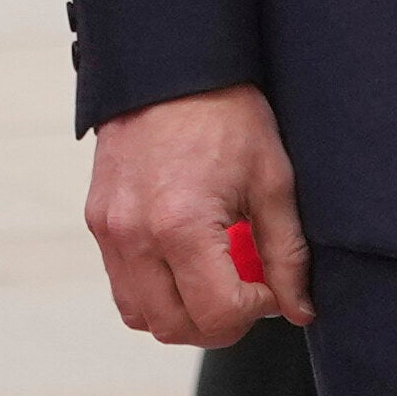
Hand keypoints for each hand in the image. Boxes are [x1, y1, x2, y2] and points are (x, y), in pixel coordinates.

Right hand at [85, 85, 307, 345]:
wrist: (169, 67)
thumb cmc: (226, 116)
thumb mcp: (272, 182)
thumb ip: (287, 254)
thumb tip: (299, 310)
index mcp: (181, 225)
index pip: (216, 315)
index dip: (254, 313)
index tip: (270, 289)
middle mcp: (134, 235)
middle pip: (174, 328)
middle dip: (219, 324)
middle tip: (247, 295)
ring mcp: (108, 231)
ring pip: (141, 316)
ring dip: (181, 315)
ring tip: (214, 284)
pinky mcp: (97, 222)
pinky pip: (122, 286)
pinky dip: (154, 292)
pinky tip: (185, 265)